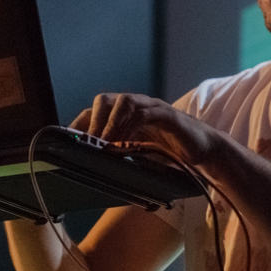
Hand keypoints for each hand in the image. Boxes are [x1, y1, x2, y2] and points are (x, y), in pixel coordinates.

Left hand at [70, 93, 218, 164]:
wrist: (205, 150)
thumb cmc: (171, 153)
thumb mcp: (139, 155)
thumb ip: (120, 156)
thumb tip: (93, 170)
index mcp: (126, 116)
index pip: (94, 112)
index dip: (79, 124)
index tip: (65, 143)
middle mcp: (137, 106)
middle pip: (105, 100)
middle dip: (92, 121)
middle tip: (85, 144)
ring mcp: (152, 108)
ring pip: (123, 101)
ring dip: (109, 122)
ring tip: (103, 143)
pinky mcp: (168, 115)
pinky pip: (145, 113)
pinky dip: (131, 126)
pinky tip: (124, 142)